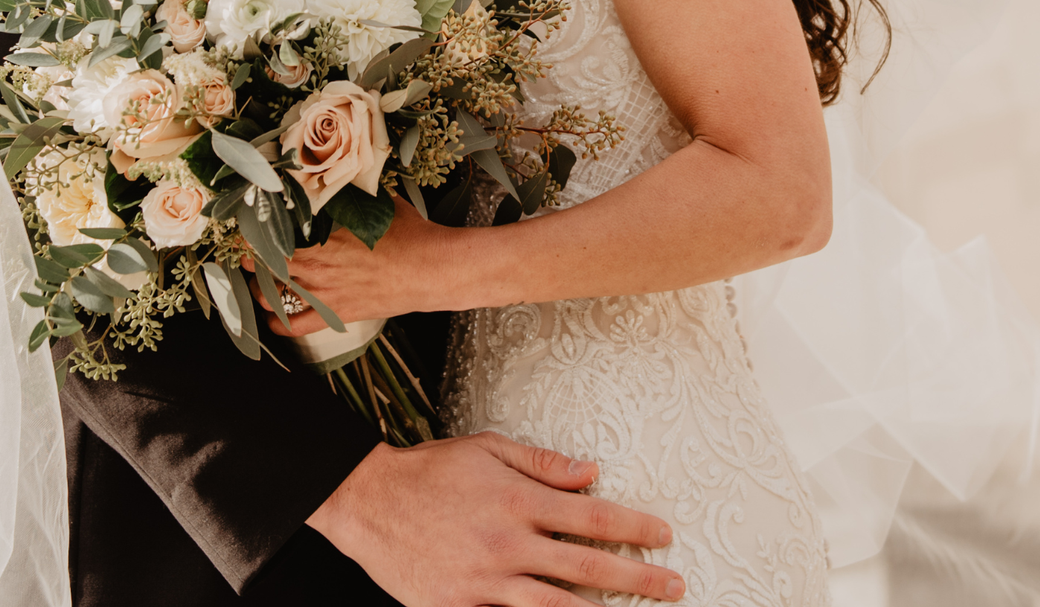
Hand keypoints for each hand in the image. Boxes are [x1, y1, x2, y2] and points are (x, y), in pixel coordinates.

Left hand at [259, 197, 463, 334]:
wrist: (431, 270)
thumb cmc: (410, 234)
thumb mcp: (379, 203)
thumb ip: (354, 195)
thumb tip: (342, 179)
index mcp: (324, 234)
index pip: (274, 231)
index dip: (255, 228)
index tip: (250, 223)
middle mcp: (317, 265)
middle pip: (264, 262)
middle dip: (249, 255)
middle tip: (247, 249)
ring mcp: (324, 292)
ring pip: (272, 294)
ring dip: (257, 286)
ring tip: (256, 278)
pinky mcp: (336, 314)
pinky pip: (295, 326)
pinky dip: (277, 323)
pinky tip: (272, 316)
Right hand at [307, 432, 684, 605]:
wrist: (367, 502)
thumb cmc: (429, 471)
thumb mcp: (487, 450)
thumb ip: (542, 464)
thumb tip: (591, 473)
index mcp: (518, 501)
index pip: (592, 519)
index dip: (634, 528)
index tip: (663, 536)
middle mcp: (507, 544)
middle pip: (587, 568)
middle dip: (637, 579)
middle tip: (673, 586)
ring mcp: (485, 582)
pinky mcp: (461, 606)